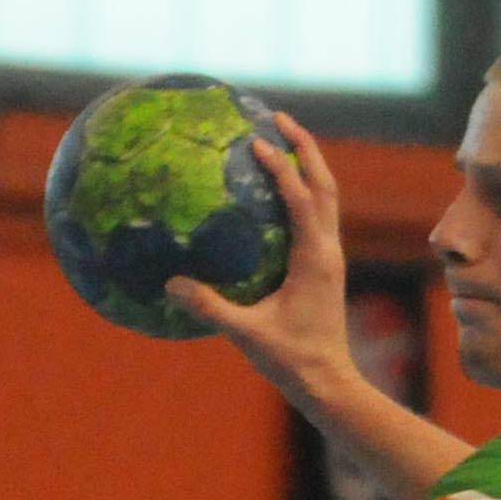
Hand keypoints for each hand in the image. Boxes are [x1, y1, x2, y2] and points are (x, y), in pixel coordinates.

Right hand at [165, 113, 358, 405]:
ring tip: (280, 139)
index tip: (256, 141)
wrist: (329, 382)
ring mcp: (329, 256)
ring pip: (326, 196)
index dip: (280, 167)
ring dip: (307, 165)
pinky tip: (276, 188)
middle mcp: (327, 250)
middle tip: (277, 117)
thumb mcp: (247, 335)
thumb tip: (171, 285)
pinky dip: (302, 192)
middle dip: (304, 147)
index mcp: (313, 259)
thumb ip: (211, 308)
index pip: (300, 198)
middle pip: (324, 183)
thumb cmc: (292, 361)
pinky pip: (317, 216)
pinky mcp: (325, 265)